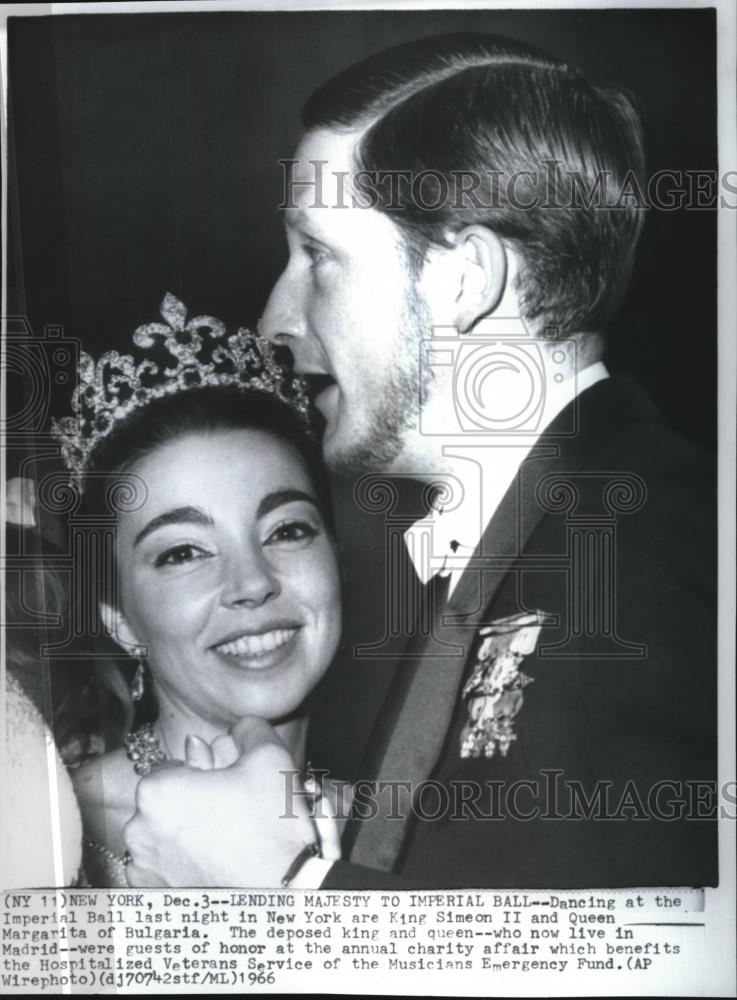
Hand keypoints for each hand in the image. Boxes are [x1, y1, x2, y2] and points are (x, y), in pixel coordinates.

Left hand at [122, 717, 315, 886]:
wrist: (286, 893)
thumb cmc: (273, 826)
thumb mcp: (270, 759)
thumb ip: (250, 730)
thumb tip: (241, 728)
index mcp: (157, 790)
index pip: (174, 766)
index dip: (205, 772)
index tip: (228, 786)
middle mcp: (138, 830)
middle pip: (166, 801)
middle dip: (194, 801)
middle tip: (231, 812)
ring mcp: (144, 869)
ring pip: (164, 835)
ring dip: (186, 833)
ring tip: (227, 840)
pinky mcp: (154, 898)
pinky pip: (163, 868)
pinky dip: (183, 864)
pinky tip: (216, 865)